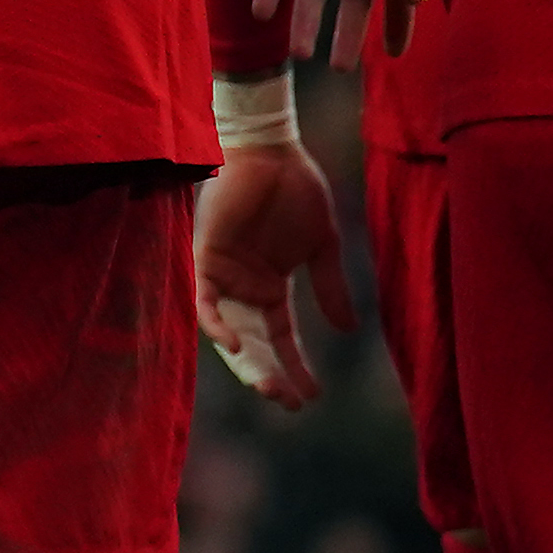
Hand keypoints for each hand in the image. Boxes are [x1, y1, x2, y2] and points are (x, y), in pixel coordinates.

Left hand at [192, 142, 351, 408]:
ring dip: (245, 362)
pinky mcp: (206, 258)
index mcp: (270, 287)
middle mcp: (244, 287)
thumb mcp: (322, 246)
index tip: (312, 395)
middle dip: (269, 375)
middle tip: (288, 403)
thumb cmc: (296, 190)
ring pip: (228, 331)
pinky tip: (236, 347)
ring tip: (268, 388)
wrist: (273, 150)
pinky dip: (216, 325)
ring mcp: (225, 275)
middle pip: (253, 344)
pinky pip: (204, 301)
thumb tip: (348, 331)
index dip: (294, 368)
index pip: (280, 339)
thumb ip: (331, 287)